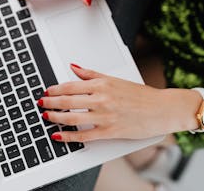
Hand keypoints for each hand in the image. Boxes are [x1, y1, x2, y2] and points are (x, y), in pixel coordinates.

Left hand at [38, 64, 198, 142]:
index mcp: (102, 84)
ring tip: (47, 117)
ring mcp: (105, 116)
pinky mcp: (110, 132)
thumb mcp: (115, 79)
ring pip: (72, 118)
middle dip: (50, 104)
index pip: (71, 86)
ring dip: (55, 118)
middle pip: (68, 101)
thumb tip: (74, 67)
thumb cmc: (142, 95)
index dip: (55, 90)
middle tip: (41, 105)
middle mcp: (101, 99)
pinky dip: (69, 136)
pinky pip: (84, 136)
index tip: (46, 92)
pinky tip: (59, 135)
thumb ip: (92, 74)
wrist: (162, 109)